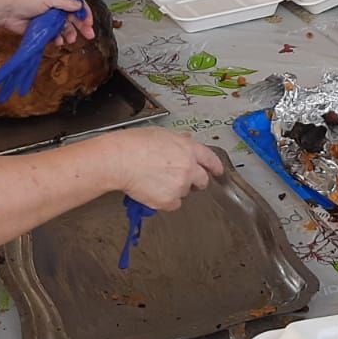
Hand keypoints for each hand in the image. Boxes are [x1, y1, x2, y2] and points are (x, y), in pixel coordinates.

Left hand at [0, 0, 95, 44]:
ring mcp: (48, 18)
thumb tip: (80, 6)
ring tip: (70, 40)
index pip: (76, 3)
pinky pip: (54, 35)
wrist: (7, 10)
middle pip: (73, 17)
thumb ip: (66, 3)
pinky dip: (58, 38)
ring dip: (69, 34)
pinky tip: (58, 41)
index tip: (90, 23)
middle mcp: (55, 6)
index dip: (85, 13)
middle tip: (89, 35)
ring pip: (65, 27)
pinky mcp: (42, 28)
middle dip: (81, 26)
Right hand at [100, 128, 223, 211]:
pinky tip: (152, 190)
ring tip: (155, 179)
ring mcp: (180, 186)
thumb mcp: (160, 134)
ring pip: (184, 192)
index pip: (210, 159)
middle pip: (202, 180)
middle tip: (180, 179)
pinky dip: (165, 201)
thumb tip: (186, 141)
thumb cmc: (134, 144)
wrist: (120, 160)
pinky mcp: (169, 201)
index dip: (215, 166)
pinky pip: (173, 204)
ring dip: (175, 189)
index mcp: (189, 149)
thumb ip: (178, 140)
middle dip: (195, 181)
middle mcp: (189, 168)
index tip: (217, 171)